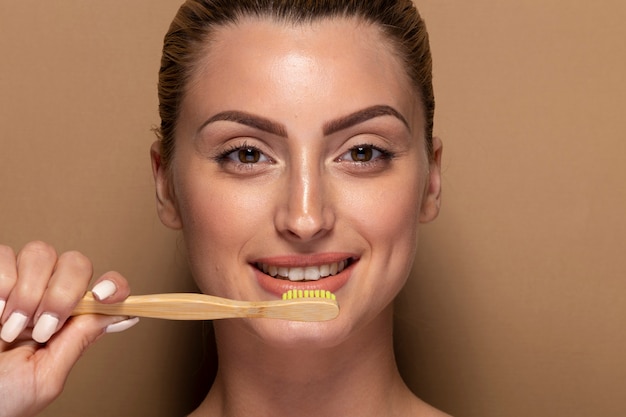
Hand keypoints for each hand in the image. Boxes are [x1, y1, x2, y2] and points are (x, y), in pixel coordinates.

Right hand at [0, 241, 136, 416]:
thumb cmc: (1, 399)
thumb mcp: (45, 377)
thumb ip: (80, 340)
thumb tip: (122, 316)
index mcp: (71, 321)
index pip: (106, 288)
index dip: (113, 284)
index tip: (102, 295)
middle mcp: (49, 297)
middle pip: (75, 263)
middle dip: (61, 293)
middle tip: (42, 328)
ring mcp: (19, 285)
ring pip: (40, 254)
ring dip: (27, 292)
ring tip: (11, 327)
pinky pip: (3, 254)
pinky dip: (1, 282)